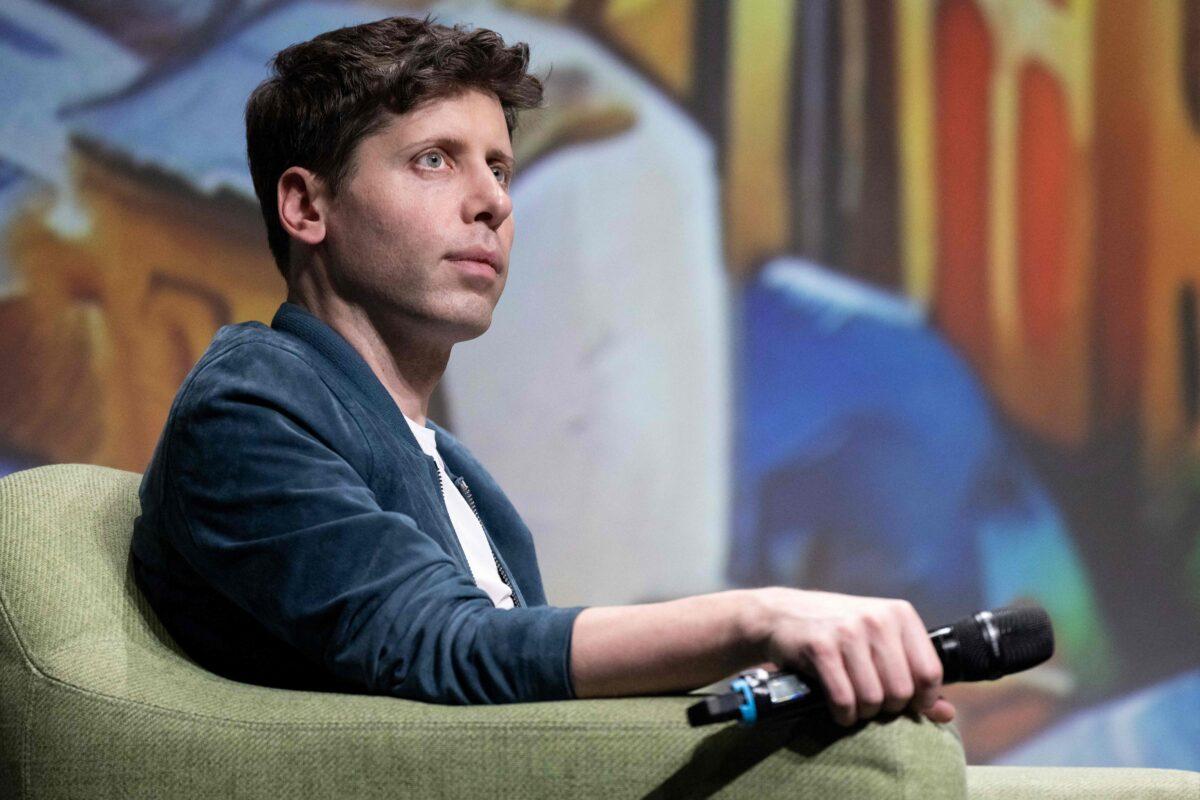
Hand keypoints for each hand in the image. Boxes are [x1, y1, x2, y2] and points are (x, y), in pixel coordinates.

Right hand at [746, 588, 955, 726]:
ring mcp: (848, 632)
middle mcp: (877, 619)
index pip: (930, 672)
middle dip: (887, 707)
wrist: (780, 614)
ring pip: (873, 699)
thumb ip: (914, 675)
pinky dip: (843, 714)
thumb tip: (946, 713)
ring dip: (863, 712)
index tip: (905, 703)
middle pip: (901, 691)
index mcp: (899, 614)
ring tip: (853, 702)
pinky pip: (844, 700)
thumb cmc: (836, 631)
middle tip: (871, 701)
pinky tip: (837, 707)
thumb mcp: (878, 643)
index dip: (921, 699)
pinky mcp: (821, 648)